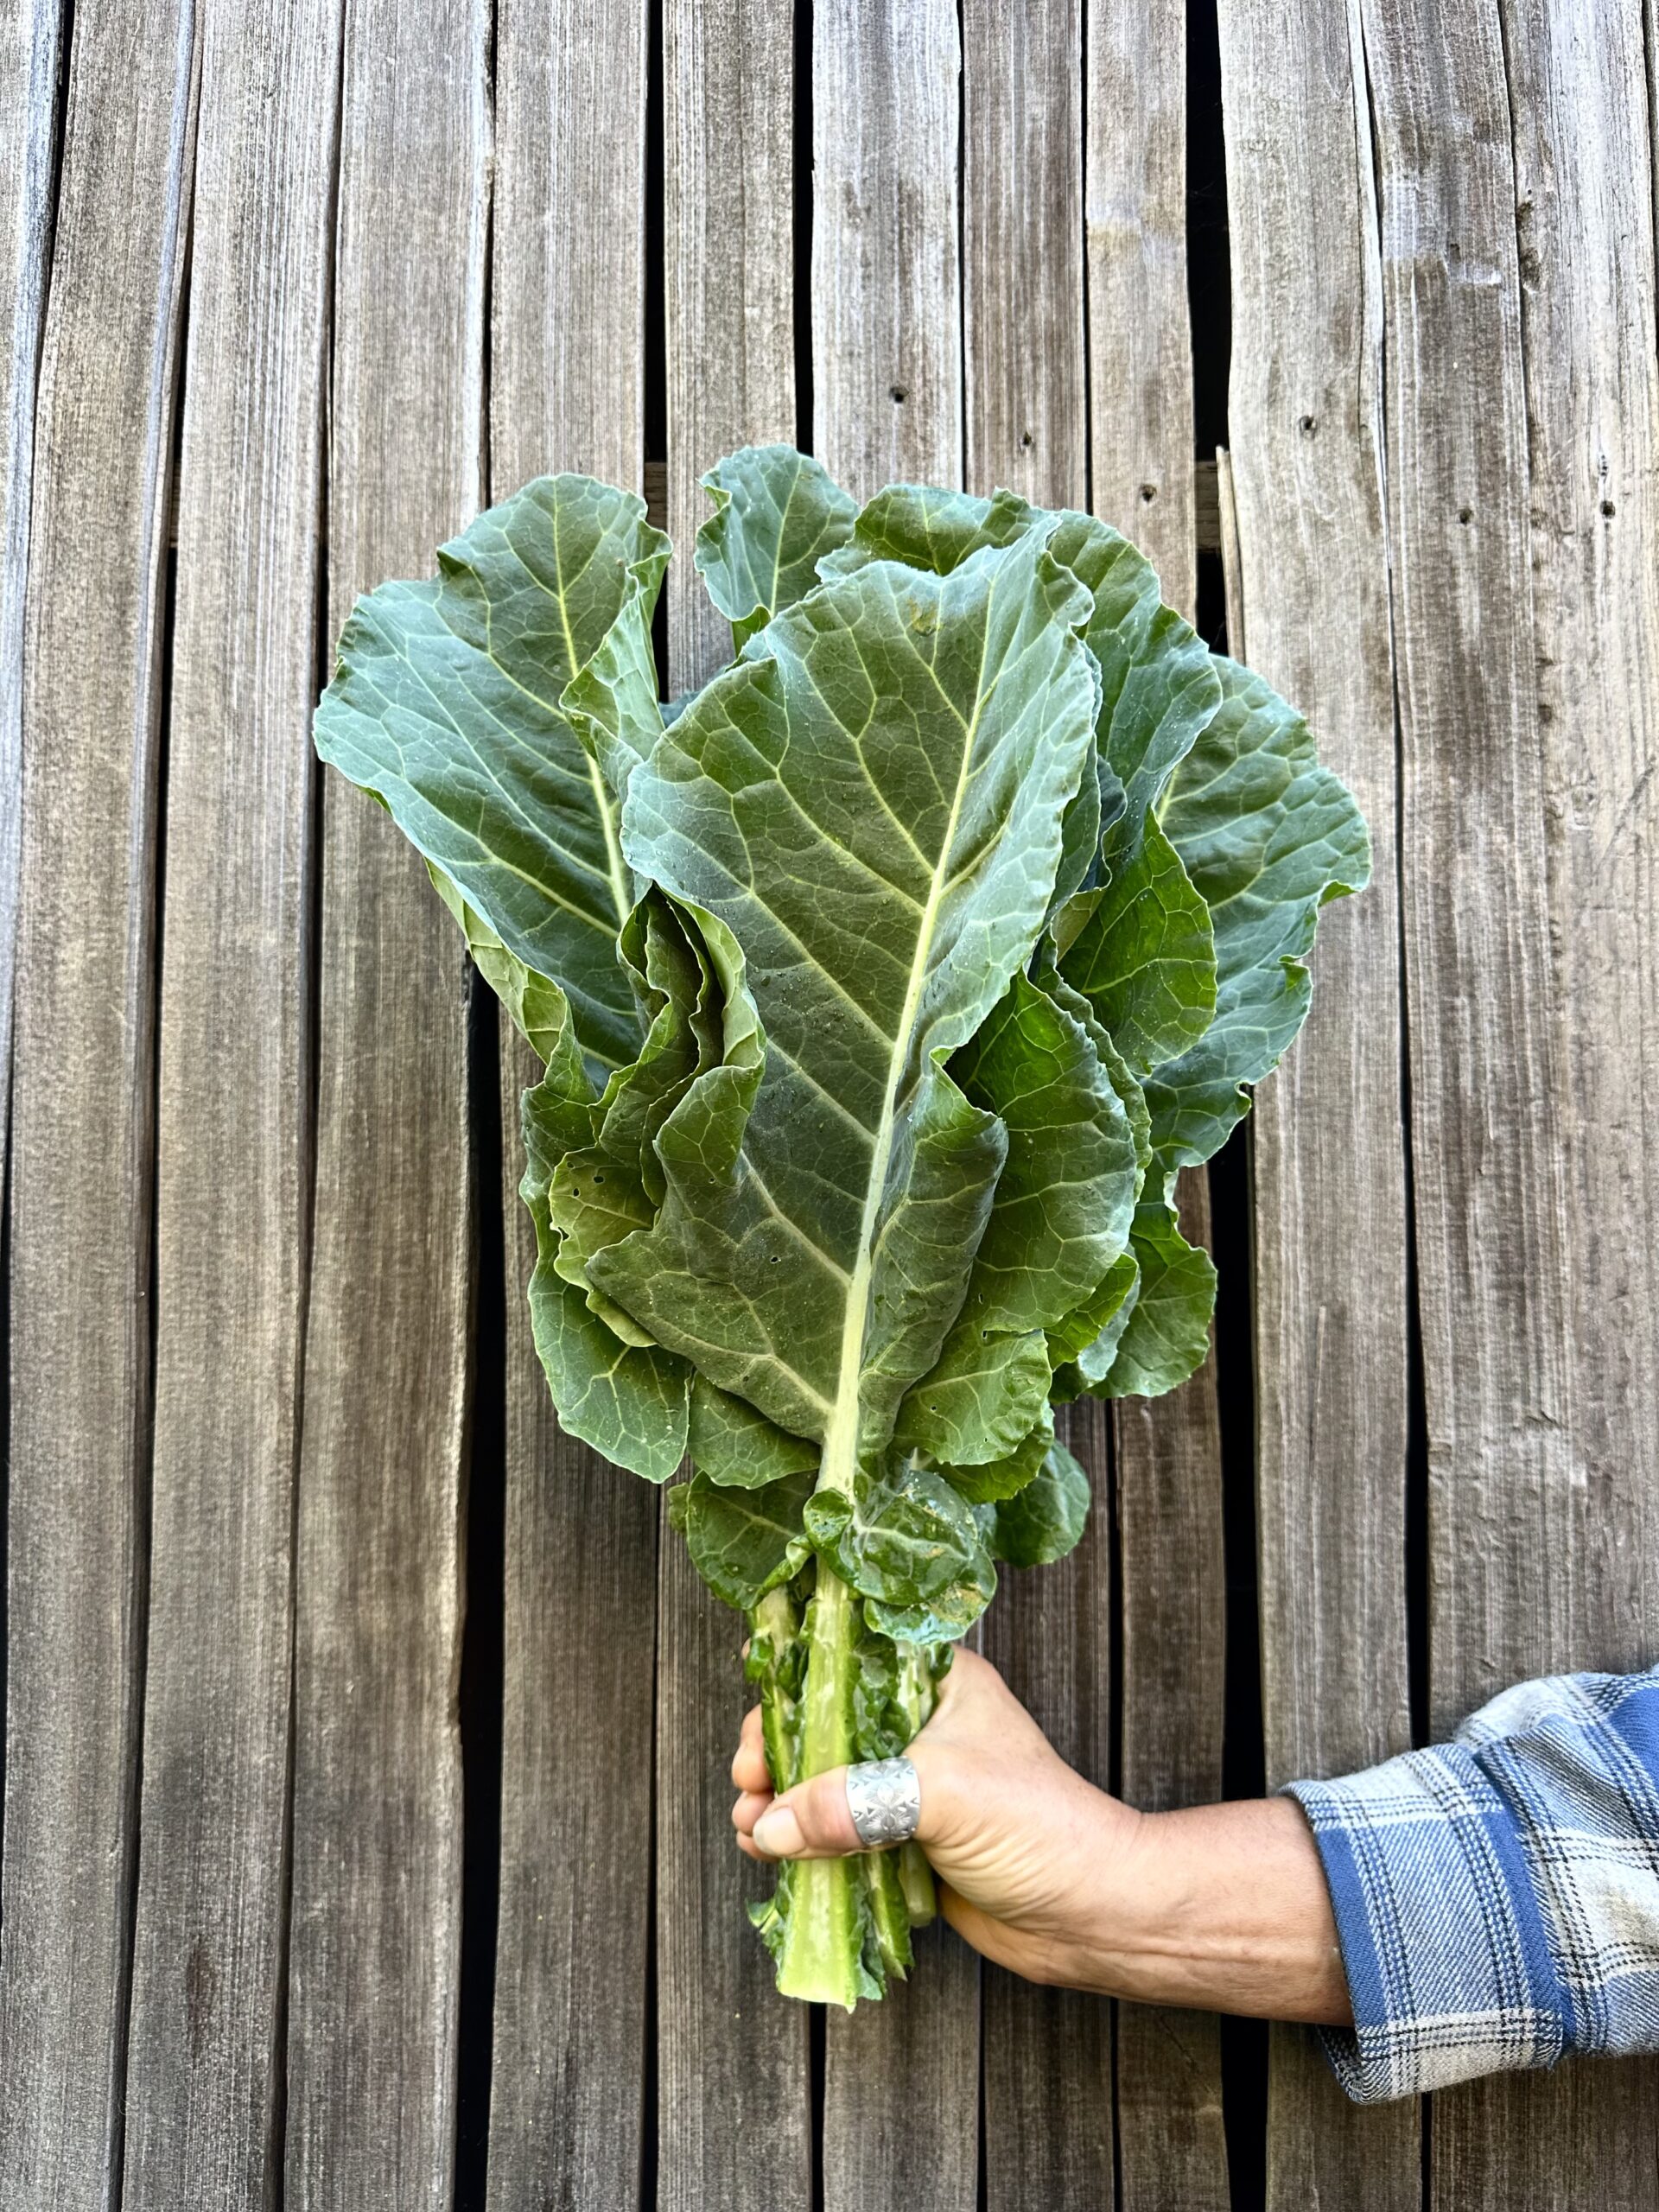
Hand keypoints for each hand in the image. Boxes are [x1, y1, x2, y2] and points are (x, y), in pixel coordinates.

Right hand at [731, 1646, 1351, 2023]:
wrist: (1091, 1916)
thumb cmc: (1037, 1828)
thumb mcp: (939, 1794)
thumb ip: (850, 1802)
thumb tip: (771, 1825)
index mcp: (937, 1683)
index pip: (849, 1660)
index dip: (796, 1684)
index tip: (759, 1719)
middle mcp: (919, 1726)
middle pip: (824, 1725)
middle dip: (777, 1754)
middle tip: (750, 1786)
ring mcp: (910, 1786)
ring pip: (823, 1784)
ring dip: (779, 1804)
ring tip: (753, 1831)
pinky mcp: (904, 1843)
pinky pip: (836, 1835)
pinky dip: (800, 1844)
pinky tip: (771, 1857)